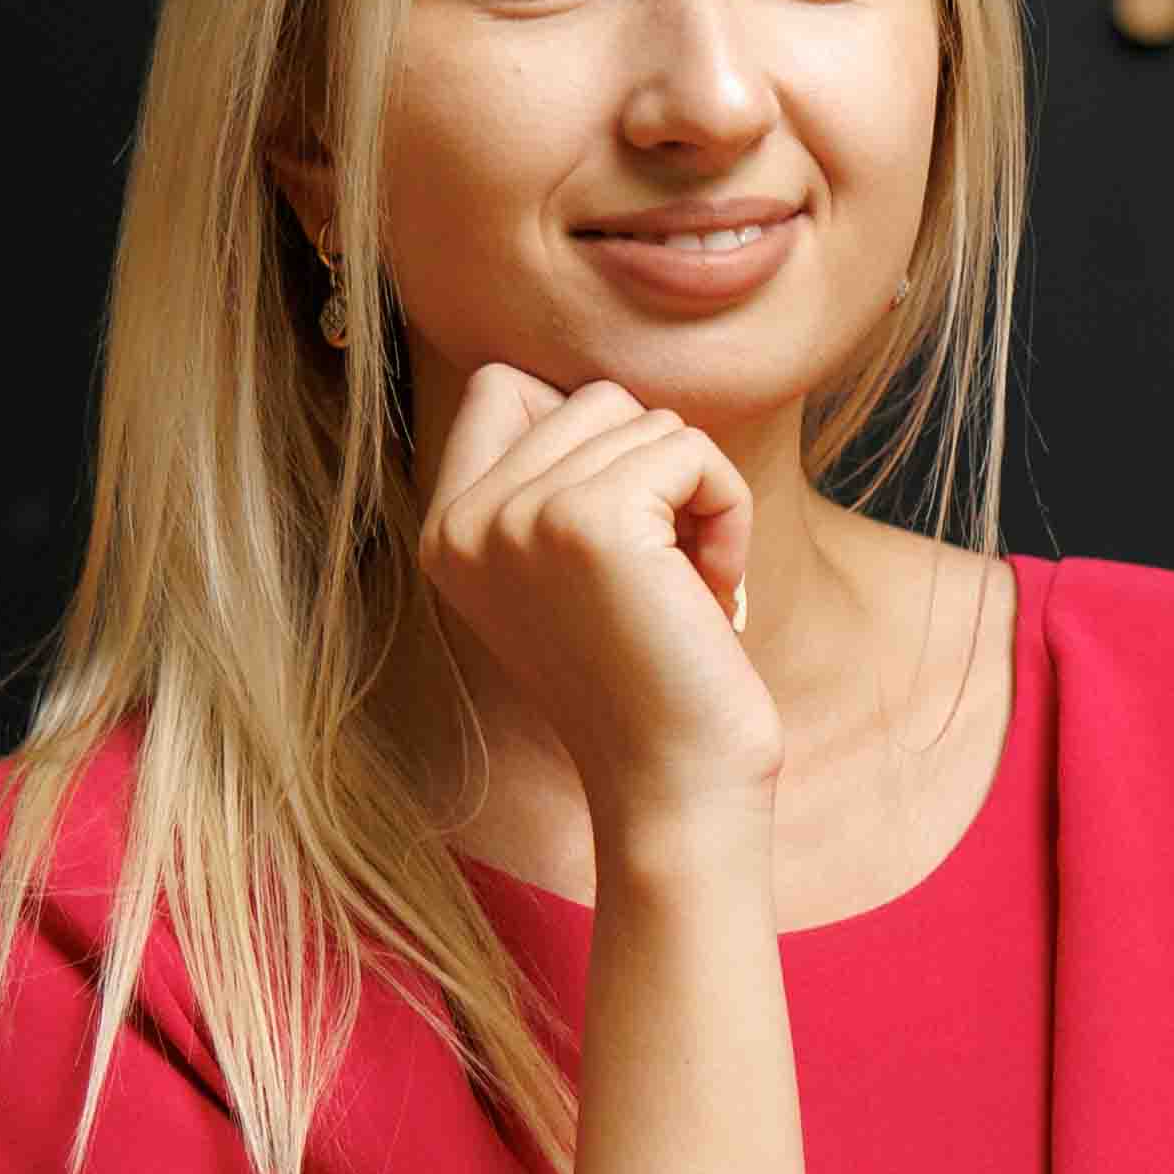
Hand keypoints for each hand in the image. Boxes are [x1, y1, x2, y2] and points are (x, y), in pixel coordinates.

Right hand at [417, 367, 775, 842]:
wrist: (673, 788)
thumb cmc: (649, 682)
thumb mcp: (570, 574)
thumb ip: (557, 481)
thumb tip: (607, 396)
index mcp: (445, 531)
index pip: (503, 386)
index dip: (589, 437)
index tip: (623, 537)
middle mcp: (465, 520)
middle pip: (591, 398)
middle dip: (655, 474)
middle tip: (665, 575)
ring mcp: (519, 516)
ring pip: (647, 419)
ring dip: (697, 497)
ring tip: (686, 587)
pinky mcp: (590, 520)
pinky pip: (692, 450)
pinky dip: (729, 509)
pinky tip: (713, 588)